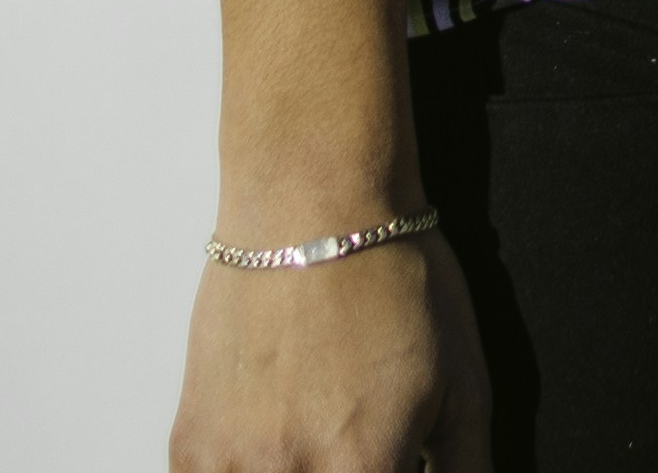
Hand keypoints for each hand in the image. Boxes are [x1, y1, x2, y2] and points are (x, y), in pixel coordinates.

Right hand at [165, 229, 478, 470]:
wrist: (312, 210)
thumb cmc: (392, 282)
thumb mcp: (464, 384)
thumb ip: (465, 467)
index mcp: (363, 468)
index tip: (389, 470)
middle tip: (352, 457)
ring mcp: (231, 464)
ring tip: (315, 444)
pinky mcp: (191, 445)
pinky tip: (274, 452)